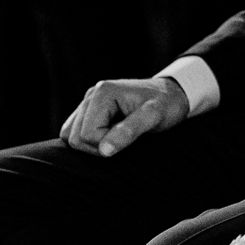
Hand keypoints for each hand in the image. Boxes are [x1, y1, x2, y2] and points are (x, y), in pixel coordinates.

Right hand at [59, 76, 191, 156]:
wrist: (173, 94)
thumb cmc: (167, 104)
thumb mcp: (154, 117)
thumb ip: (129, 132)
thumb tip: (104, 151)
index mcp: (103, 93)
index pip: (86, 135)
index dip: (105, 145)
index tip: (128, 140)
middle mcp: (91, 95)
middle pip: (74, 137)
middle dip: (97, 147)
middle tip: (124, 141)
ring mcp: (88, 102)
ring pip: (70, 136)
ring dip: (93, 145)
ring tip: (118, 138)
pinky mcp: (90, 111)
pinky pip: (75, 132)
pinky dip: (89, 141)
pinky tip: (110, 137)